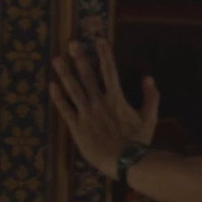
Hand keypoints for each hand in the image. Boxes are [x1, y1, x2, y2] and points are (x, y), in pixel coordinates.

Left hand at [50, 38, 159, 177]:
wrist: (124, 161)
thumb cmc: (138, 141)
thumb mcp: (149, 119)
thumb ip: (150, 97)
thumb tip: (149, 78)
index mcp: (117, 99)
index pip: (109, 71)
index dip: (104, 54)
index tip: (99, 40)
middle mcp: (99, 102)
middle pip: (87, 76)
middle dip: (79, 58)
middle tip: (72, 43)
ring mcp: (86, 114)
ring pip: (73, 89)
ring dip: (64, 73)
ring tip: (57, 59)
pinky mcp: (77, 126)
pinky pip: (65, 109)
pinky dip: (58, 97)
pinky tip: (52, 85)